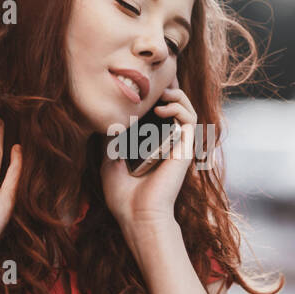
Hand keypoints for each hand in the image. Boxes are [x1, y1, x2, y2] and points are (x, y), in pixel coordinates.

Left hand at [102, 84, 197, 234]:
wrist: (137, 216)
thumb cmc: (123, 197)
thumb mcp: (109, 162)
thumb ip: (110, 141)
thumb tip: (104, 120)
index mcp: (153, 146)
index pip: (159, 114)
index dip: (156, 95)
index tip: (144, 82)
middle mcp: (168, 144)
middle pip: (176, 107)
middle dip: (169, 87)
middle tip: (156, 77)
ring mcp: (178, 146)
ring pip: (187, 109)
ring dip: (176, 94)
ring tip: (161, 92)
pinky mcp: (185, 149)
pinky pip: (190, 119)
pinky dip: (179, 107)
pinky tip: (162, 107)